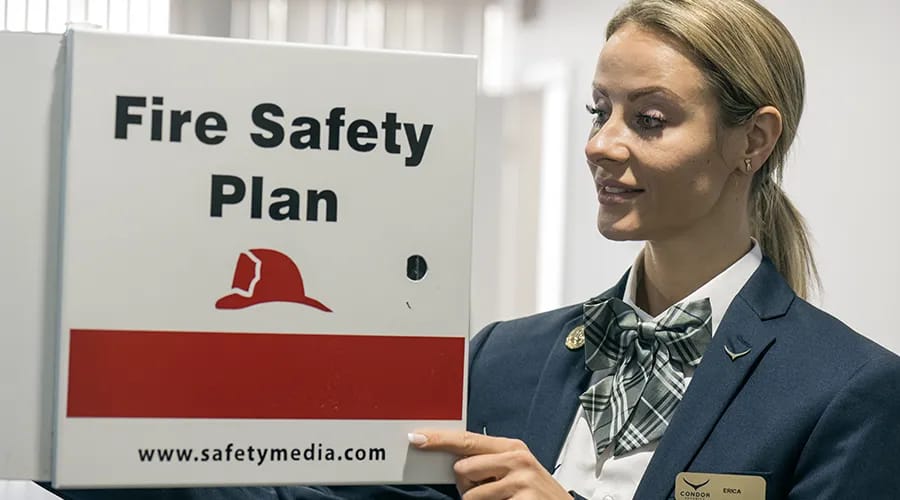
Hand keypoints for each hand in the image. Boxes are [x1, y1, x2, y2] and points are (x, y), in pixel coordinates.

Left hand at [409, 430, 572, 499]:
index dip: (440, 439)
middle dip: (468, 485)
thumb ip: (487, 461)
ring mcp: (520, 480)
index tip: (417, 438)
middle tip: (493, 490)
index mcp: (511, 447)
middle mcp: (516, 459)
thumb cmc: (533, 493)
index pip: (467, 440)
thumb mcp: (514, 470)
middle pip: (462, 470)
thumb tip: (453, 461)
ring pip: (470, 496)